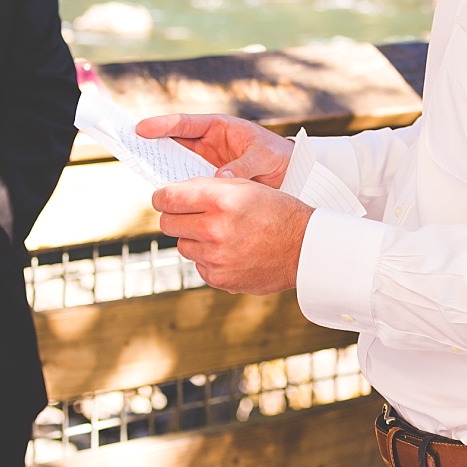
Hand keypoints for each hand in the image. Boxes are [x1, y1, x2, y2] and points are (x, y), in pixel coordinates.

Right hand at [135, 112, 293, 184]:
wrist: (295, 176)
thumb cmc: (282, 158)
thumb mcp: (265, 157)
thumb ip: (243, 166)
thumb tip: (220, 178)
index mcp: (220, 127)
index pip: (185, 123)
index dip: (162, 125)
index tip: (140, 129)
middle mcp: (209, 143)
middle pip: (174, 141)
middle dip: (152, 144)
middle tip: (128, 147)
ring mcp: (207, 162)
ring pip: (177, 163)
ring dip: (161, 167)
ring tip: (141, 172)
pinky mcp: (209, 181)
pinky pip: (188, 182)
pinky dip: (177, 188)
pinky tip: (167, 197)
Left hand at [151, 175, 310, 295]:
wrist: (304, 248)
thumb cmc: (276, 212)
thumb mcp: (244, 187)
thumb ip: (205, 188)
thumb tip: (170, 195)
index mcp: (220, 201)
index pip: (167, 198)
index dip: (161, 197)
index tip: (163, 198)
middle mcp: (214, 230)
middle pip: (167, 224)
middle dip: (176, 217)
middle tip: (192, 215)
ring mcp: (215, 258)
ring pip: (183, 245)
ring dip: (194, 239)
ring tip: (221, 234)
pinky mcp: (219, 279)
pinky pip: (198, 265)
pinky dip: (208, 259)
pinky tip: (230, 251)